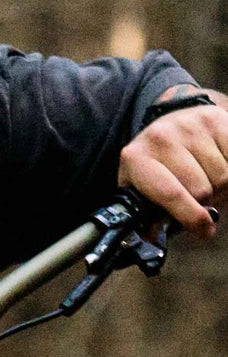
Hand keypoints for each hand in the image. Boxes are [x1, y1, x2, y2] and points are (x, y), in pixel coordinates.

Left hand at [120, 87, 227, 239]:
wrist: (170, 120)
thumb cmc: (156, 163)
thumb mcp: (140, 187)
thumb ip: (146, 216)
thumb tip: (153, 238)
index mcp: (137, 160)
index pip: (170, 195)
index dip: (191, 218)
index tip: (205, 231)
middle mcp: (162, 138)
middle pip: (202, 189)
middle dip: (208, 203)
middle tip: (205, 202)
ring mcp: (190, 126)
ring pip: (223, 175)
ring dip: (223, 187)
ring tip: (211, 183)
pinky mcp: (214, 119)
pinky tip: (221, 168)